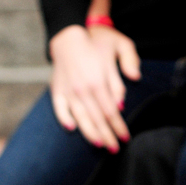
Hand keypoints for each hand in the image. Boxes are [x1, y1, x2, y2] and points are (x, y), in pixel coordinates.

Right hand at [49, 24, 139, 151]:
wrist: (69, 35)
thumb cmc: (97, 41)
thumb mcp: (121, 46)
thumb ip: (128, 66)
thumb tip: (123, 99)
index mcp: (99, 82)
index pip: (111, 112)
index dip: (119, 127)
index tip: (125, 138)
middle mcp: (83, 90)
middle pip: (97, 119)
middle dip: (107, 136)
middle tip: (114, 149)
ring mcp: (68, 91)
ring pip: (80, 118)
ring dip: (90, 133)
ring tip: (98, 143)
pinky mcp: (57, 89)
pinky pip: (59, 109)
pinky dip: (65, 119)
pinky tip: (72, 129)